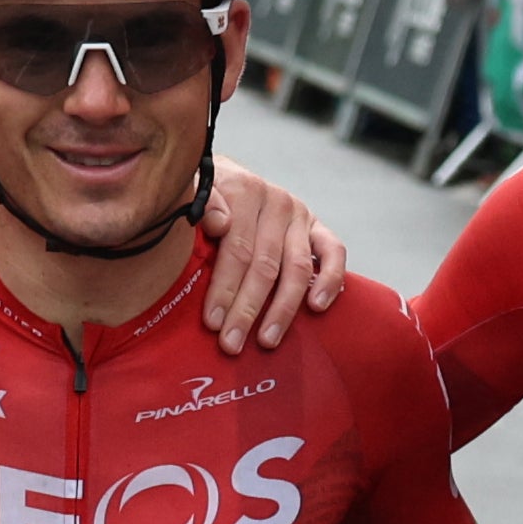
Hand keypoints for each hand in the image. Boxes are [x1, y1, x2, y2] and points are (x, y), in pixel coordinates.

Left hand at [202, 155, 342, 344]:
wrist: (225, 180)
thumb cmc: (202, 200)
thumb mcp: (188, 193)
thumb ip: (200, 202)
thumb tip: (218, 224)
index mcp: (243, 190)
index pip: (236, 248)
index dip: (224, 288)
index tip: (212, 322)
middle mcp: (276, 201)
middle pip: (264, 264)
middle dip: (247, 308)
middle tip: (232, 343)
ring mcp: (300, 214)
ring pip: (296, 268)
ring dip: (282, 309)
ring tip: (267, 340)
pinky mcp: (318, 226)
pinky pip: (333, 253)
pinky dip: (329, 280)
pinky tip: (317, 307)